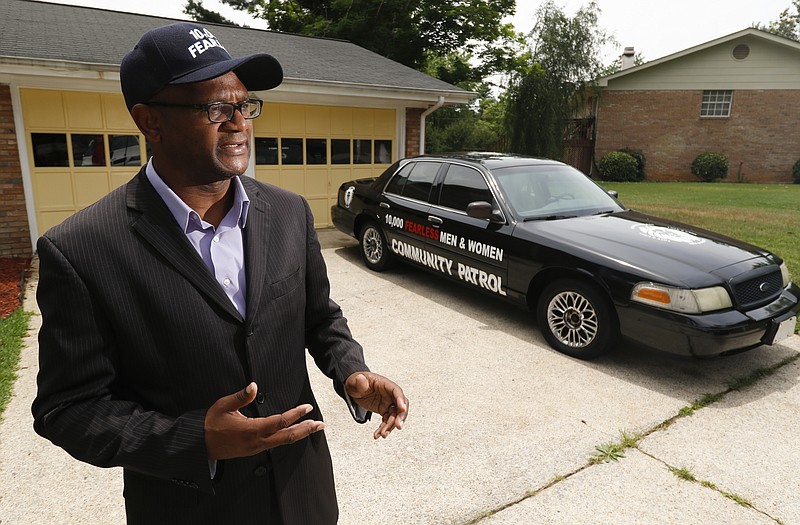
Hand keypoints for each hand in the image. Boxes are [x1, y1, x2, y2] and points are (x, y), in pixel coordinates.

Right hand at [204, 382, 324, 459]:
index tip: (307, 407)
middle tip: (321, 425)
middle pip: (287, 437)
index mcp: (251, 430)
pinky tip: (294, 432)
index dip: (295, 415)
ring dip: (299, 434)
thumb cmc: (211, 424)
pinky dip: (288, 437)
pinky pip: (275, 444)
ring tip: (313, 428)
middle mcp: (257, 442)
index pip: (279, 422)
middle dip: (305, 430)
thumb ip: (240, 396)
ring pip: (282, 442)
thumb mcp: (223, 406)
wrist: (200, 445)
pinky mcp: (254, 450)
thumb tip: (254, 385)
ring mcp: (256, 448)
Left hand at [345, 372, 408, 439]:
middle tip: (398, 426)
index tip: (402, 409)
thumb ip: (359, 381)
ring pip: (394, 416)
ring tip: (383, 434)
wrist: (354, 388)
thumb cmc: (357, 381)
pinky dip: (383, 428)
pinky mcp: (384, 410)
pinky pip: (387, 421)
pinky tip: (378, 434)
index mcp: (384, 384)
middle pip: (400, 405)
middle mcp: (389, 394)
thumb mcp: (355, 381)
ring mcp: (387, 403)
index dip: (400, 400)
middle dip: (401, 416)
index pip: (396, 391)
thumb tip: (360, 379)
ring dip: (390, 426)